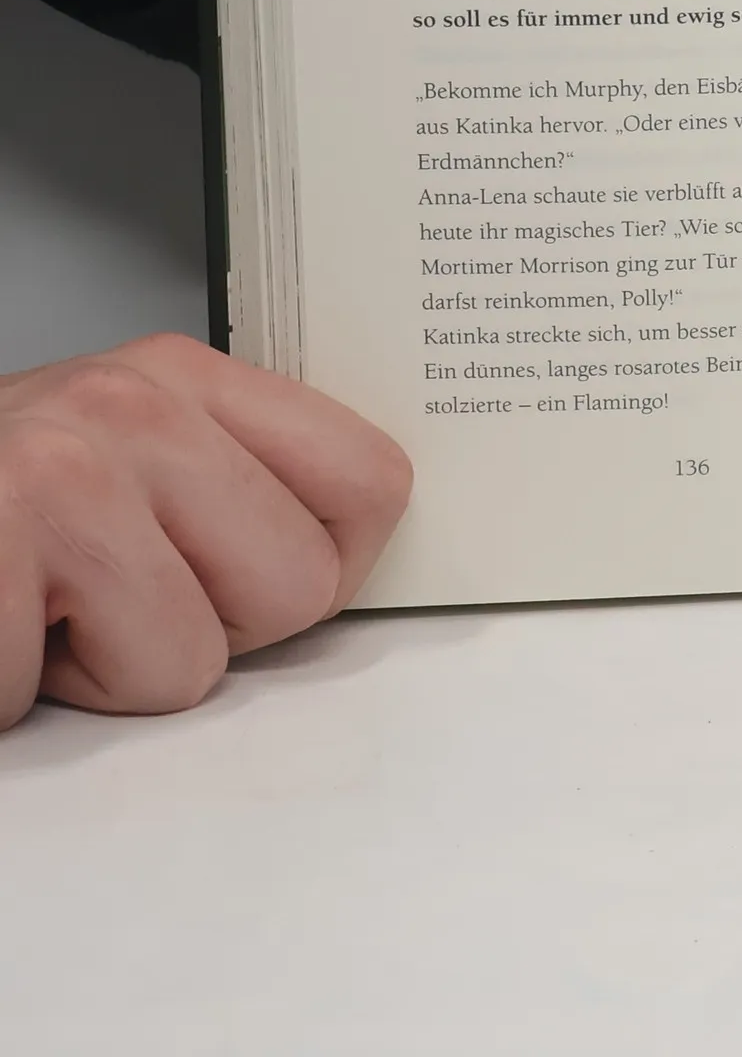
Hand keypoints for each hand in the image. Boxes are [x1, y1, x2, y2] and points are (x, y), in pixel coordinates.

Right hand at [0, 334, 410, 729]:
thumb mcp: (119, 452)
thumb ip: (230, 481)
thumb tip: (356, 551)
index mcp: (185, 376)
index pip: (371, 481)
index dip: (329, 561)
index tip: (256, 579)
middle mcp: (133, 406)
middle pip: (300, 588)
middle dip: (211, 631)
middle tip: (110, 597)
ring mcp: (57, 477)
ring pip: (189, 666)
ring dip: (100, 674)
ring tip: (34, 608)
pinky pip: (55, 699)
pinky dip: (8, 696)